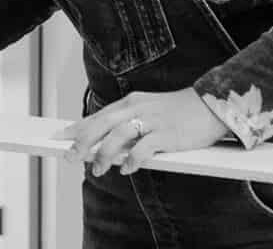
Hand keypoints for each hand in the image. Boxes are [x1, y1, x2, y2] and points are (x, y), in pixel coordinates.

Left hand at [52, 88, 229, 176]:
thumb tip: (107, 143)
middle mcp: (138, 108)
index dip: (78, 127)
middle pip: (102, 123)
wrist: (212, 104)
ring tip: (96, 169)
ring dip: (104, 153)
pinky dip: (132, 159)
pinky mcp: (167, 133)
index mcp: (131, 102)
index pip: (98, 115)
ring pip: (119, 135)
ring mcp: (153, 120)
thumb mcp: (149, 111)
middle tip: (70, 156)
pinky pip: (144, 147)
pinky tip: (126, 169)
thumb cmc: (179, 111)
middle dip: (83, 141)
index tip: (61, 137)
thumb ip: (128, 124)